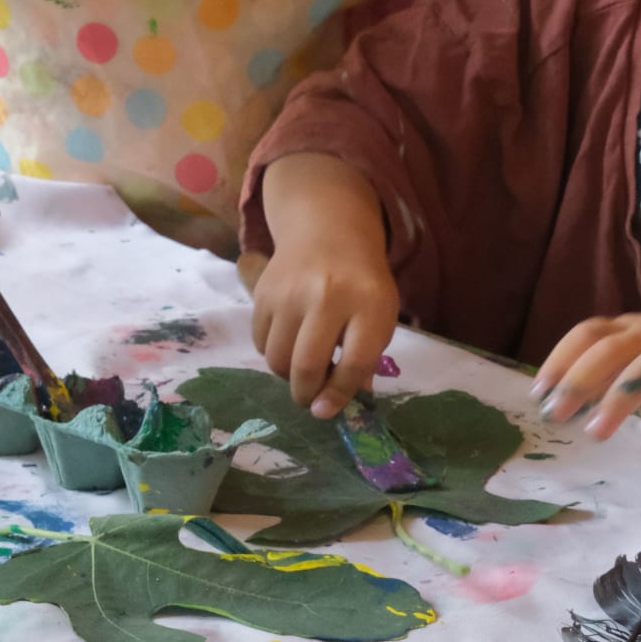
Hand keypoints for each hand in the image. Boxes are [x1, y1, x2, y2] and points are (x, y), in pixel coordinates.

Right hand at [251, 153, 399, 415]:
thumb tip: (337, 404)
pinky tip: (289, 340)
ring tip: (301, 366)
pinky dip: (272, 352)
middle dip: (306, 395)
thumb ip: (365, 358)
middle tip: (310, 399)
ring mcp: (291, 292)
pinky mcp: (263, 292)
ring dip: (287, 375)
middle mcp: (327, 296)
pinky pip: (260, 343)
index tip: (328, 411)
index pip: (354, 363)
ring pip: (277, 359)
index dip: (340, 395)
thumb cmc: (361, 282)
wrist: (327, 231)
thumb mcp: (380, 314)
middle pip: (307, 365)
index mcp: (368, 304)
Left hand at [532, 308, 640, 459]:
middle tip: (555, 416)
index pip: (590, 332)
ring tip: (595, 433)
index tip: (538, 391)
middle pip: (612, 350)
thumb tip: (566, 397)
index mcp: (636, 328)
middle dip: (579, 381)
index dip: (561, 358)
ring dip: (617, 401)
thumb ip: (615, 367)